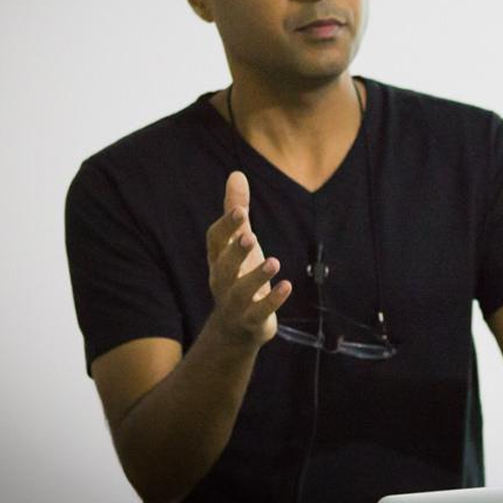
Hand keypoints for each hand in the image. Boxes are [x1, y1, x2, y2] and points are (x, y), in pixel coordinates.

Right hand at [206, 171, 290, 345]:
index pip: (215, 241)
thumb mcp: (238, 242)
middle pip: (224, 266)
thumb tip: (236, 174)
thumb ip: (236, 210)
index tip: (239, 211)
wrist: (235, 328)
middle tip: (250, 236)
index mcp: (218, 259)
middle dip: (235, 252)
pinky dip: (272, 300)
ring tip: (275, 262)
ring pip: (240, 292)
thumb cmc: (238, 274)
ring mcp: (234, 303)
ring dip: (256, 277)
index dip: (225, 227)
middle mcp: (222, 280)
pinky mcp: (251, 321)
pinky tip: (287, 286)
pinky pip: (259, 312)